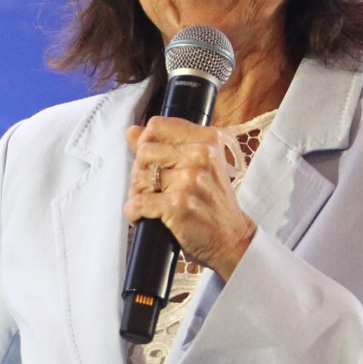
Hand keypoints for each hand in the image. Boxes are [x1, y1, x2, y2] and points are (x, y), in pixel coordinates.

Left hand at [125, 117, 256, 277]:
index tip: (149, 161)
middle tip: (152, 189)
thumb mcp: (198, 165)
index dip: (144, 143)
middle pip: (144, 152)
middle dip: (141, 173)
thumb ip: (166, 145)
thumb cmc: (212, 202)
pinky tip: (143, 217)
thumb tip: (131, 131)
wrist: (231, 238)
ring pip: (138, 178)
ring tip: (152, 205)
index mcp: (207, 140)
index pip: (157, 126)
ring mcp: (190, 180)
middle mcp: (201, 155)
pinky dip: (134, 213)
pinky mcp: (178, 205)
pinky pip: (137, 203)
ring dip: (137, 194)